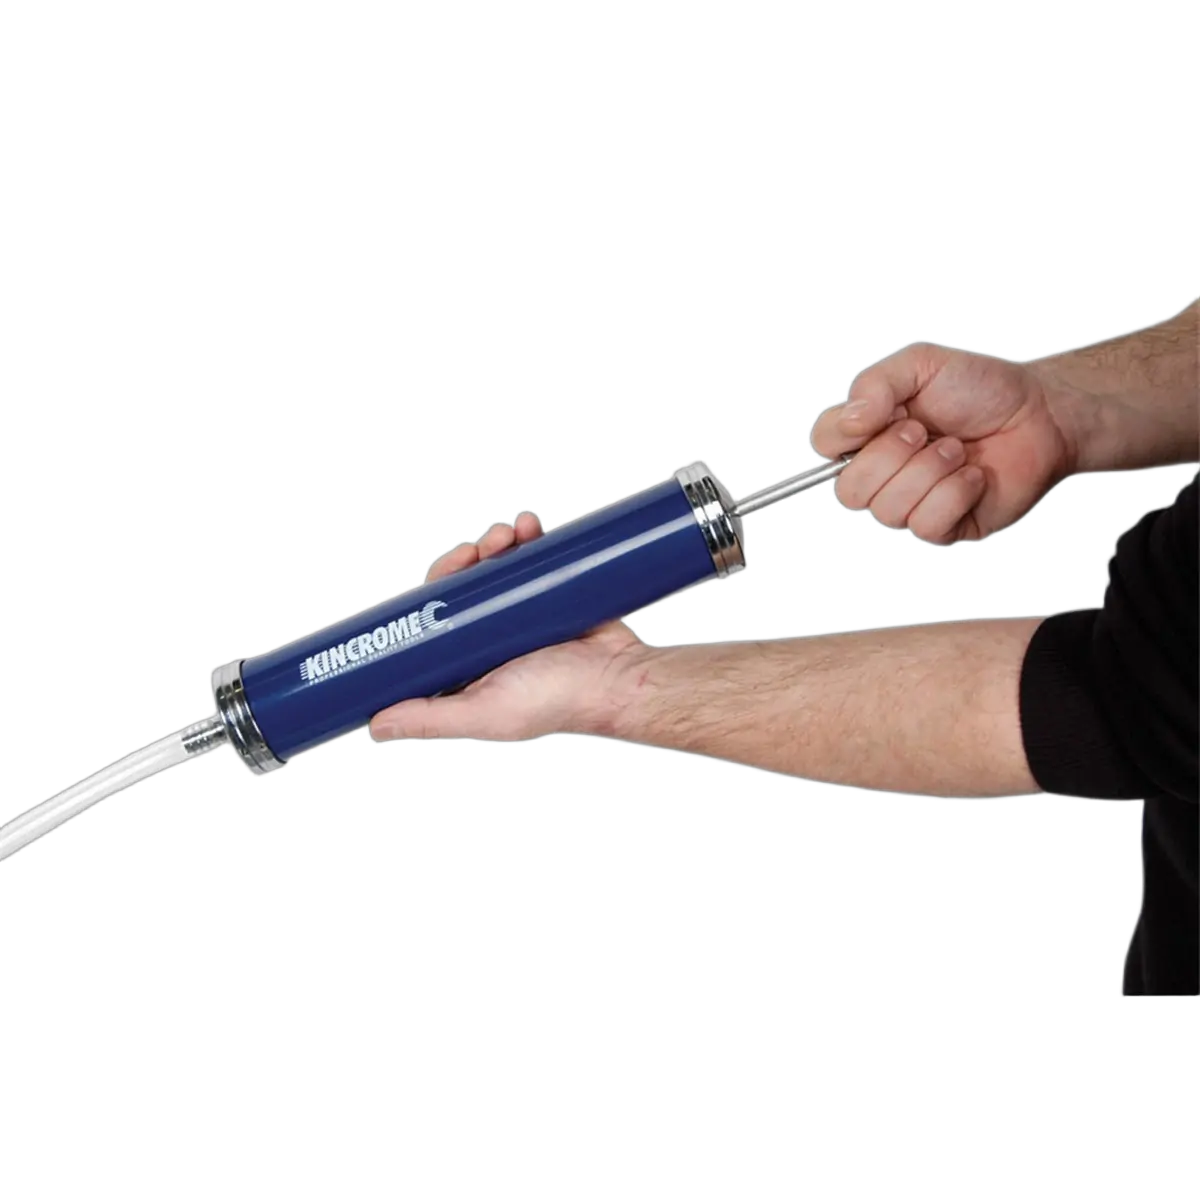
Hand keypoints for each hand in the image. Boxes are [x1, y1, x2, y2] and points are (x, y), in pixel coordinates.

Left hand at [368, 512, 647, 742]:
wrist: (621, 680)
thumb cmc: (558, 702)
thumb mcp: (484, 713)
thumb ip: (432, 717)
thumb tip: (377, 724)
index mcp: (473, 666)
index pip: (438, 622)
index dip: (437, 593)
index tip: (445, 575)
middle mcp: (496, 641)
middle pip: (467, 587)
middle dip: (469, 560)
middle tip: (478, 549)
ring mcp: (527, 617)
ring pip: (500, 569)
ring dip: (498, 544)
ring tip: (511, 534)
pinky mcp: (556, 596)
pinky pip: (536, 561)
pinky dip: (531, 540)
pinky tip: (531, 528)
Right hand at [810, 343, 1076, 543]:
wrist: (1041, 413)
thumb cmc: (983, 389)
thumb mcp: (922, 364)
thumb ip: (875, 383)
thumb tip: (851, 418)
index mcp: (871, 434)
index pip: (826, 445)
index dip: (845, 434)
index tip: (882, 414)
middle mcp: (886, 472)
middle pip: (851, 489)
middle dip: (893, 456)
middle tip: (927, 431)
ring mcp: (913, 503)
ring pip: (890, 509)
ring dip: (931, 471)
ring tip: (959, 449)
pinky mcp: (944, 527)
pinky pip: (928, 523)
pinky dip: (956, 492)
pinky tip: (972, 475)